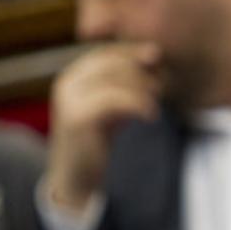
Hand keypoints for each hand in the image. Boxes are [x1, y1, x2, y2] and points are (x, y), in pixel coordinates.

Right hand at [46, 43, 161, 211]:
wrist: (75, 177)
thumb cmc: (96, 140)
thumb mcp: (110, 107)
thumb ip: (123, 86)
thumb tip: (153, 60)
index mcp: (73, 77)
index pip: (105, 53)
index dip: (132, 52)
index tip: (157, 57)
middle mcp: (67, 83)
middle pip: (111, 62)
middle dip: (140, 70)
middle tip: (162, 85)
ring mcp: (70, 99)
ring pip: (115, 79)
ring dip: (142, 88)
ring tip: (155, 103)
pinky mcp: (78, 117)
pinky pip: (116, 100)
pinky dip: (139, 104)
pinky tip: (151, 115)